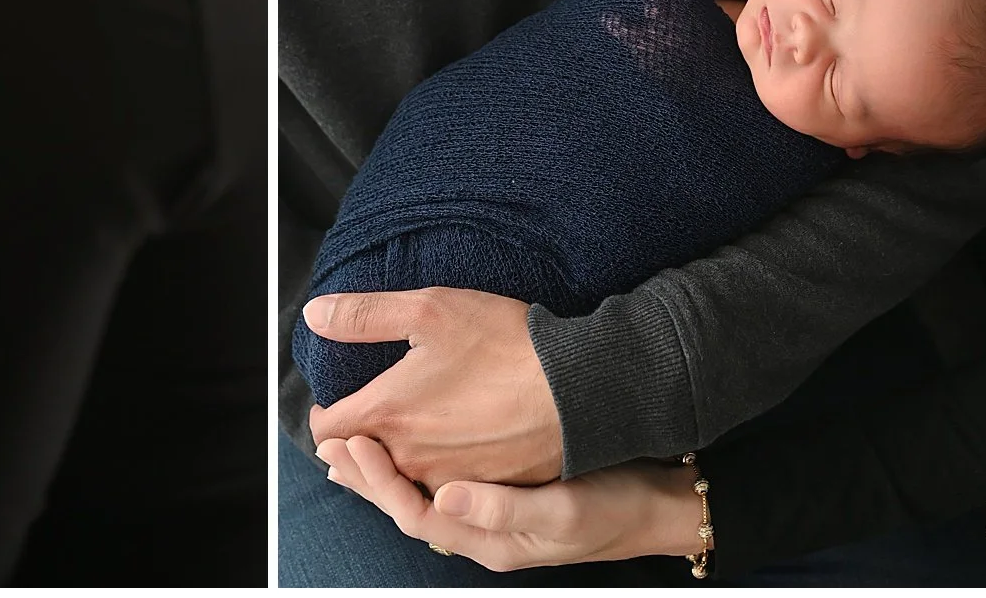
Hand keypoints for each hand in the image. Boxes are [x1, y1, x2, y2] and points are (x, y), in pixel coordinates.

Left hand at [304, 286, 561, 486]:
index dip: (323, 416)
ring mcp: (451, 480)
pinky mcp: (486, 491)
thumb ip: (363, 315)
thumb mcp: (429, 308)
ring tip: (394, 438)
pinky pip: (444, 490)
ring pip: (403, 480)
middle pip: (361, 465)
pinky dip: (433, 474)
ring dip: (391, 462)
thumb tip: (315, 317)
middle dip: (351, 445)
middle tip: (353, 426)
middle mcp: (413, 458)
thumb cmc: (504, 342)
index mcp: (389, 414)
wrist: (578, 386)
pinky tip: (442, 451)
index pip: (327, 433)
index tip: (330, 403)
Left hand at [315, 434, 703, 570]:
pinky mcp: (504, 493)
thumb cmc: (612, 506)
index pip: (416, 514)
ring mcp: (492, 516)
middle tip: (329, 444)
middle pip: (410, 509)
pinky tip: (406, 443)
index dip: (378, 482)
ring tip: (351, 443)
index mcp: (490, 541)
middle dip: (368, 480)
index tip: (349, 446)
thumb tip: (444, 498)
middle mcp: (483, 534)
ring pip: (424, 496)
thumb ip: (501, 508)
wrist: (656, 505)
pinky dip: (417, 465)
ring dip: (386, 472)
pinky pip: (446, 484)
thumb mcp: (561, 509)